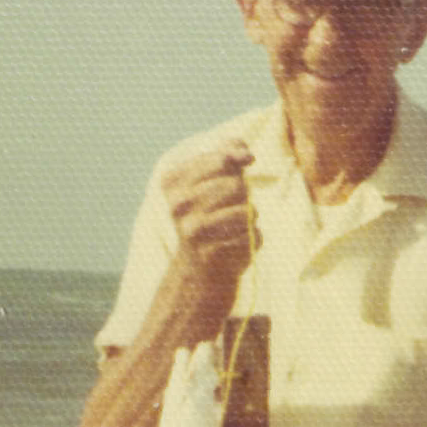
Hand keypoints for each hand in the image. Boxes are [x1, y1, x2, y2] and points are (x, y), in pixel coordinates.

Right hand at [161, 146, 256, 310]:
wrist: (196, 275)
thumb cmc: (209, 222)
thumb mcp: (210, 184)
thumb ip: (226, 156)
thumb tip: (246, 152)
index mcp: (173, 182)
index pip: (222, 158)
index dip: (239, 158)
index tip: (246, 160)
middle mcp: (179, 204)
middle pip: (237, 185)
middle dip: (242, 197)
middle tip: (226, 212)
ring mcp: (194, 229)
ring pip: (247, 210)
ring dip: (249, 220)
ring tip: (231, 231)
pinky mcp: (213, 253)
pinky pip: (253, 235)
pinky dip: (252, 241)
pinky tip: (234, 248)